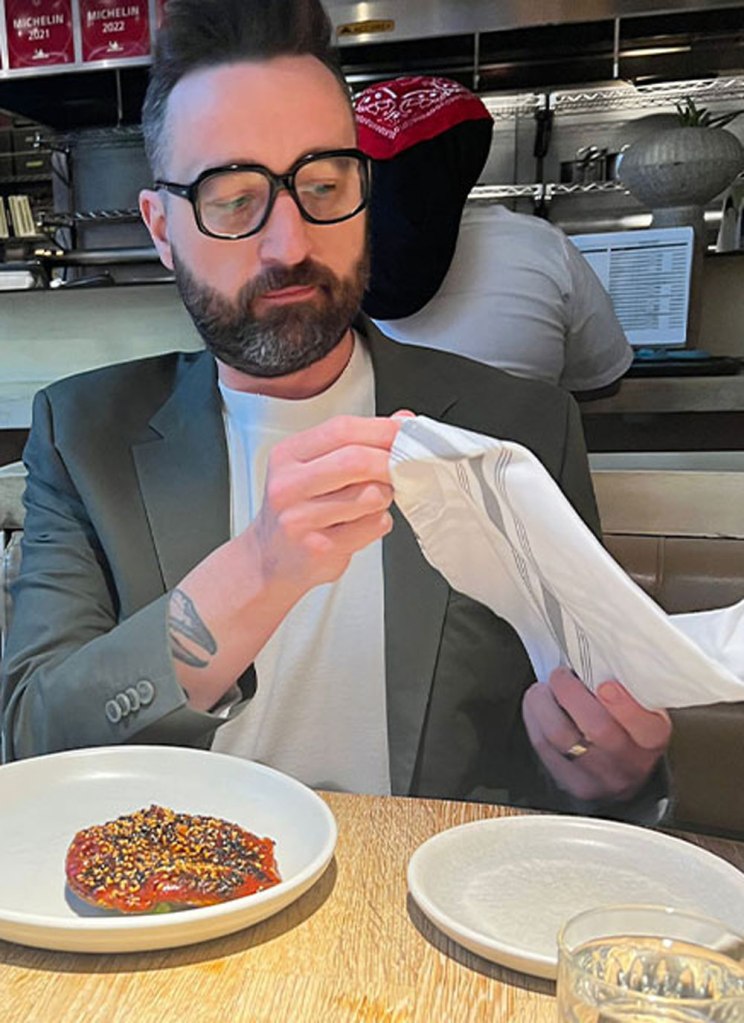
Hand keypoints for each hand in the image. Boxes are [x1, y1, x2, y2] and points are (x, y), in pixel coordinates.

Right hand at [251, 414, 402, 600]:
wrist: (269, 559)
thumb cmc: (297, 510)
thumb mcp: (314, 467)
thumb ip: (356, 443)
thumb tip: (401, 422)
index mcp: (287, 455)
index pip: (342, 429)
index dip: (382, 429)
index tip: (405, 432)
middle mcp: (289, 485)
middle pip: (356, 461)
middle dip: (390, 462)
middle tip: (404, 468)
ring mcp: (301, 519)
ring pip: (370, 495)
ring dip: (386, 495)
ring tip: (374, 500)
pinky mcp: (319, 549)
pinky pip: (372, 527)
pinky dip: (379, 522)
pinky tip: (362, 524)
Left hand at [522, 667, 671, 803]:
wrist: (622, 774)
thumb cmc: (628, 727)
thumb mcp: (643, 708)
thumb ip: (627, 687)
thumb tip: (594, 656)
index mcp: (652, 738)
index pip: (646, 727)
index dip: (625, 706)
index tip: (606, 684)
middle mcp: (629, 763)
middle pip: (597, 729)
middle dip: (571, 693)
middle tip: (560, 674)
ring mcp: (599, 778)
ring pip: (561, 736)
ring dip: (544, 703)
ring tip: (543, 688)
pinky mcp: (571, 784)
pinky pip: (544, 747)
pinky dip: (534, 718)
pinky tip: (536, 705)